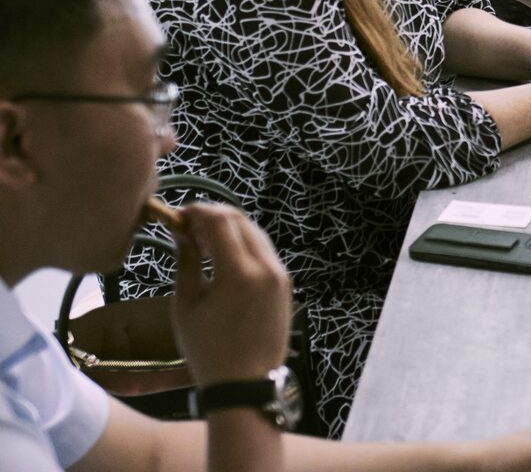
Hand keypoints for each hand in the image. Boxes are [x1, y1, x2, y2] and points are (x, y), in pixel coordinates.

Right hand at [169, 203, 291, 387]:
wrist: (245, 383)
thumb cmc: (207, 351)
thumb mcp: (186, 307)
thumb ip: (186, 264)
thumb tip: (183, 234)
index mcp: (239, 274)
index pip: (221, 221)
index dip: (198, 211)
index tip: (179, 215)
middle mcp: (266, 268)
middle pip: (241, 221)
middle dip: (213, 217)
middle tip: (188, 226)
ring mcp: (280, 274)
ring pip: (255, 233)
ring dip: (230, 229)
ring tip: (202, 242)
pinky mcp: (286, 283)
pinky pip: (264, 251)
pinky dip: (244, 245)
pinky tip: (222, 256)